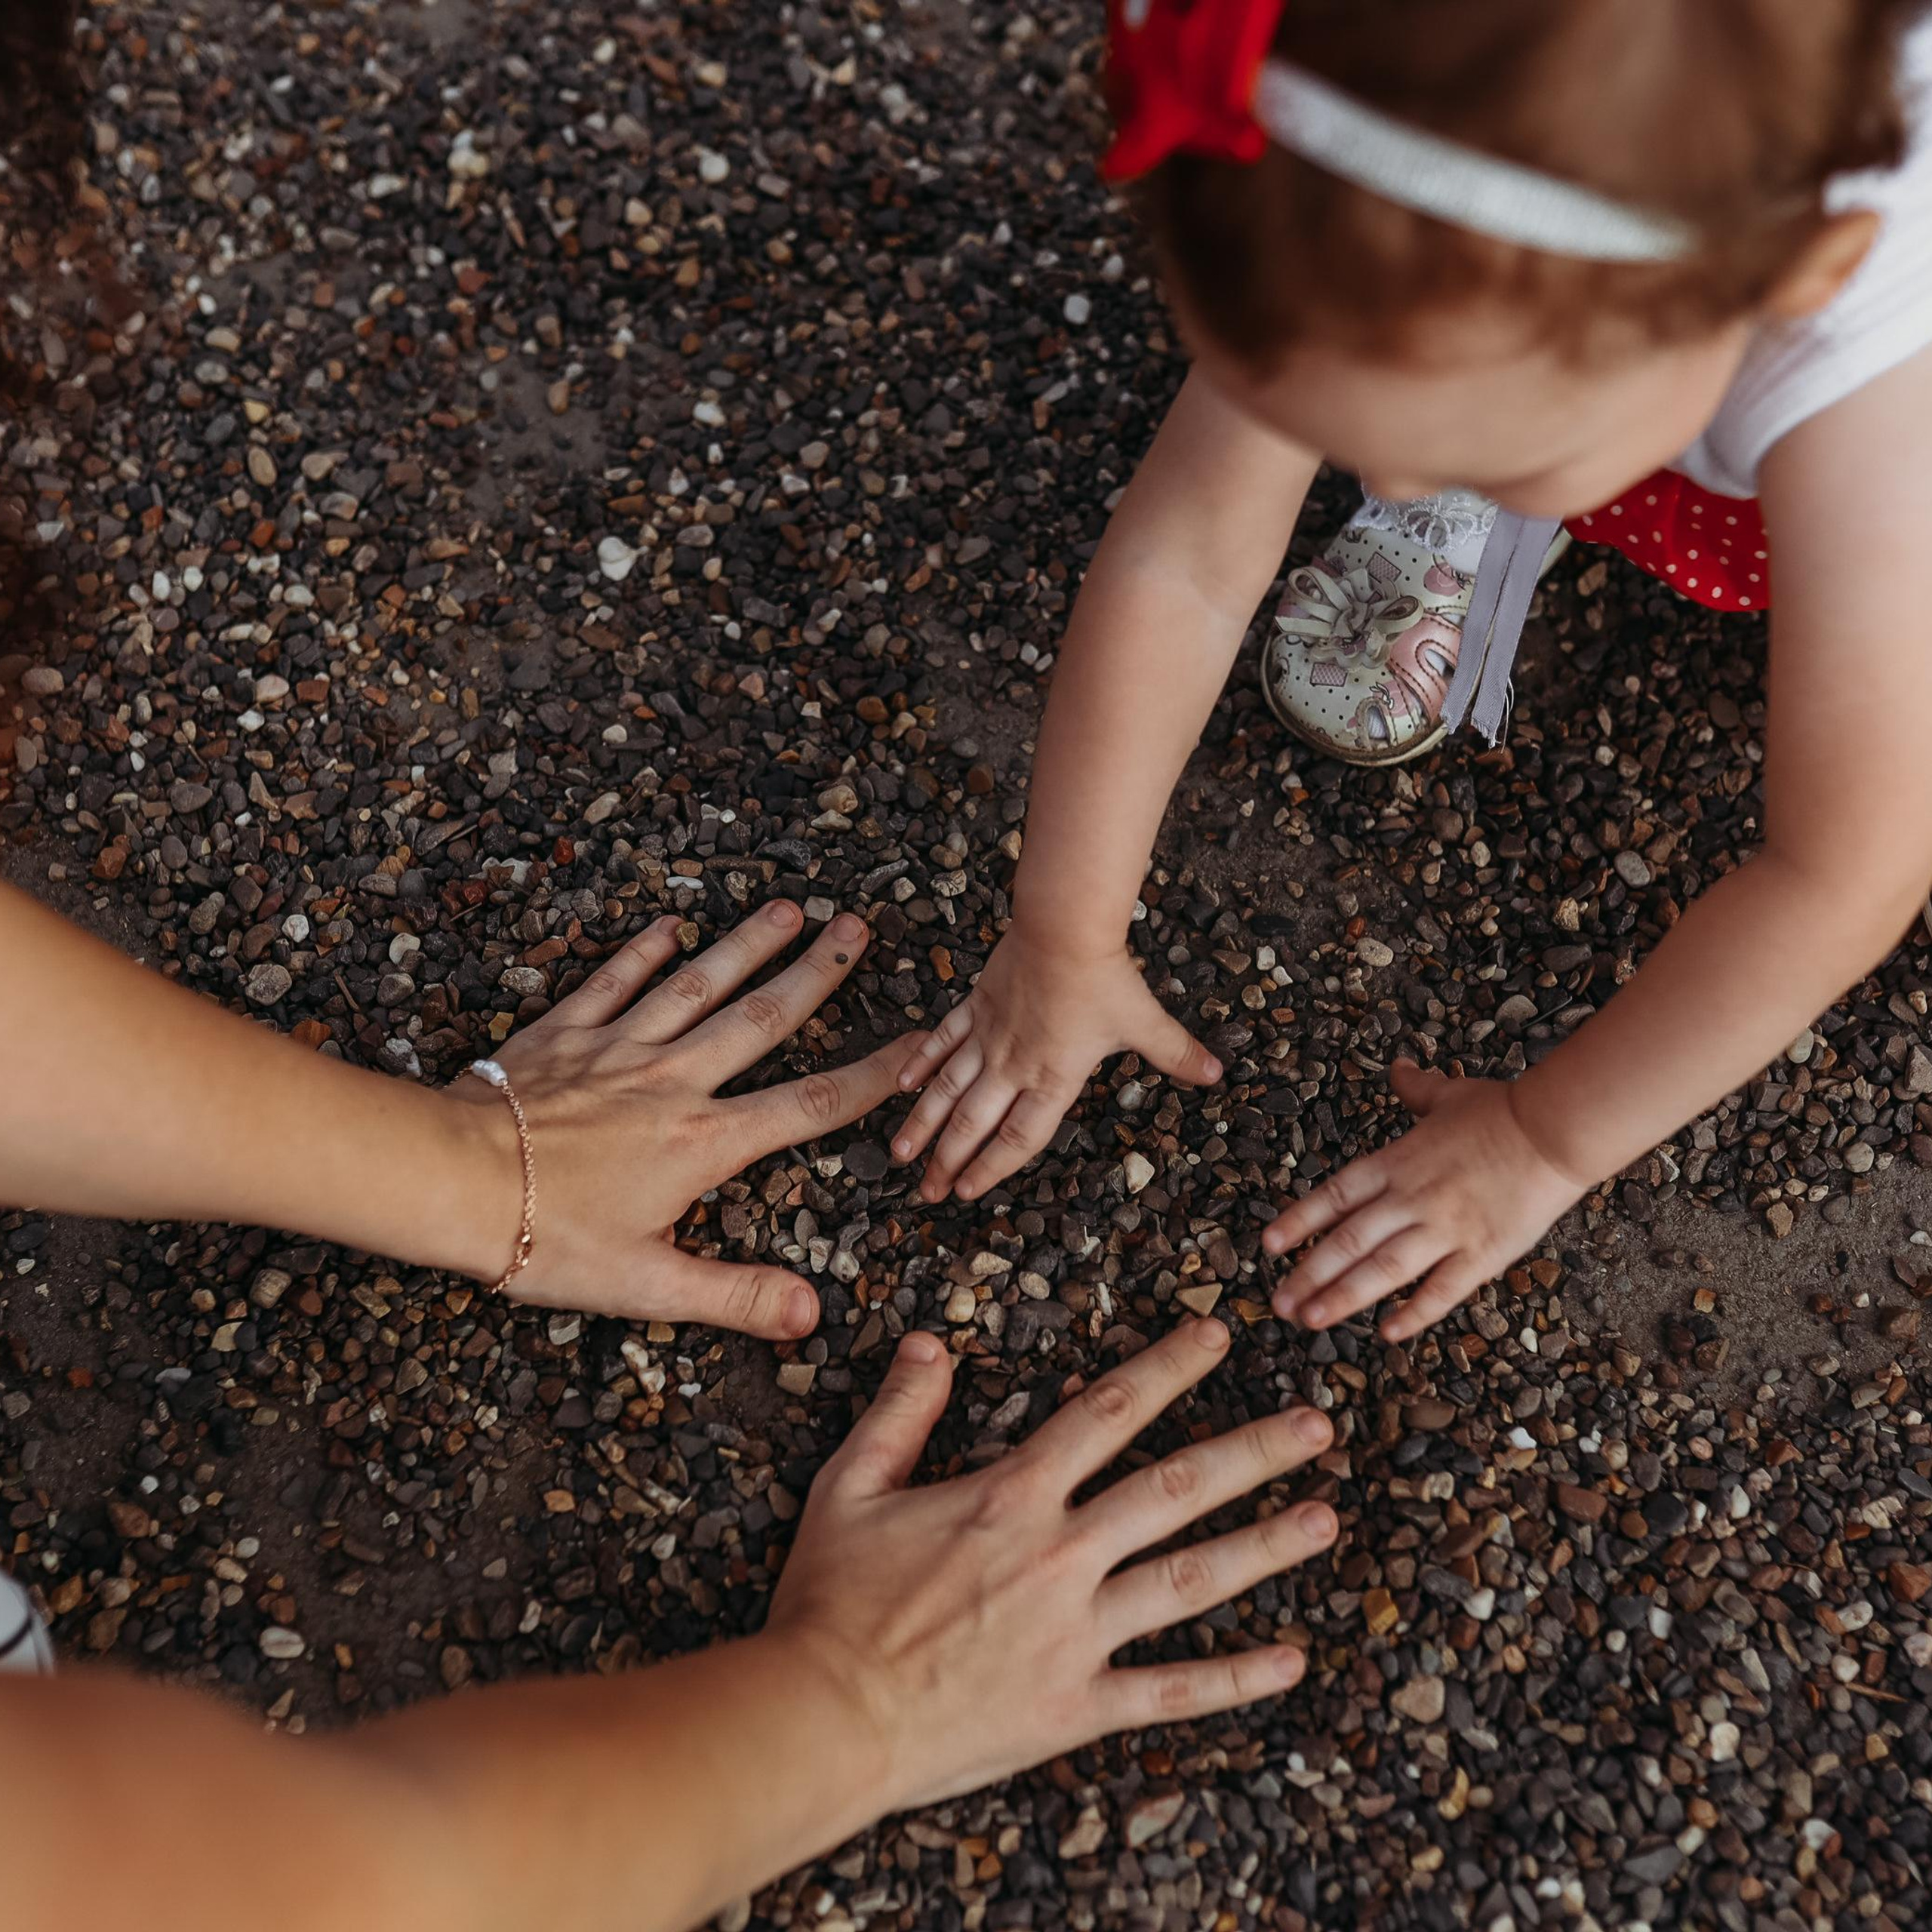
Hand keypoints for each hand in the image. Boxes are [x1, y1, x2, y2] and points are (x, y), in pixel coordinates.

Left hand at [445, 900, 923, 1336]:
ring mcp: (619, 1048)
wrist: (449, 1179)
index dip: (872, 1075)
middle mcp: (673, 1081)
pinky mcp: (566, 1033)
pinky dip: (644, 952)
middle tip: (857, 929)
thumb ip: (735, 1295)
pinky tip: (670, 927)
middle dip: (817, 974)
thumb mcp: (648, 1284)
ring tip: (790, 908)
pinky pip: (615, 982)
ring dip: (747, 945)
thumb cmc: (544, 1236)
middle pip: (762, 1019)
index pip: (809, 1104)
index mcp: (703, 1142)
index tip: (915, 1042)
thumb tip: (810, 1314)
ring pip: (698, 985)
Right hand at [766, 1318, 1336, 1810]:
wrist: (824, 1717)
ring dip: (1265, 1546)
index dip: (1166, 1367)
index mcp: (1010, 1496)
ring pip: (1192, 1578)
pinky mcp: (1076, 1705)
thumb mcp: (849, 1486)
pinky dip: (1234, 1678)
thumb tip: (929, 1342)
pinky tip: (1289, 1660)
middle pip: (1176, 1488)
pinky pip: (1171, 1689)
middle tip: (1317, 1425)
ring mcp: (1077, 1632)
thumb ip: (899, 1411)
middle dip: (1253, 1450)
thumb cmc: (830, 1603)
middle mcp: (1060, 1554)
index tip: (1216, 1335)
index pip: (1106, 1412)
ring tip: (1326, 1518)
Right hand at [892, 925, 1221, 1201]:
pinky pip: (944, 1040)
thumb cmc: (1104, 976)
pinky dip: (921, 1062)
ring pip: (948, 1088)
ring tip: (901, 1152)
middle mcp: (1013, 1065)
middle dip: (948, 1161)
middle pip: (973, 1123)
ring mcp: (989, 1036)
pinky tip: (902, 1084)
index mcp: (1053, 1078)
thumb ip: (1176, 1053)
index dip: (992, 1167)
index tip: (968, 1191)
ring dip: (923, 1122)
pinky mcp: (976, 1005)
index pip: (1018, 1136)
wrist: (1063, 927)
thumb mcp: (1145, 1021)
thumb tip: (1217, 1073)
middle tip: (927, 1191)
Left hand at [1263, 1063, 1589, 1343]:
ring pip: (1383, 1269)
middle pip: (1348, 1240)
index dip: (1299, 1221)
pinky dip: (1415, 1313)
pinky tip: (1388, 1333)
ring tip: (1310, 1319)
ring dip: (1344, 1296)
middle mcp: (1411, 1199)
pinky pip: (1442, 1289)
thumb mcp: (1447, 1094)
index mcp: (1396, 1163)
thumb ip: (1415, 1089)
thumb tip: (1396, 1068)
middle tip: (1279, 1304)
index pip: (1334, 1196)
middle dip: (1309, 1274)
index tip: (1269, 1245)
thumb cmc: (1501, 1111)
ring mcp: (1445, 1228)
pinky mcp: (1482, 1253)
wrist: (1553, 1129)